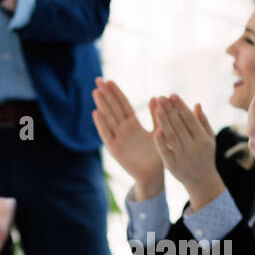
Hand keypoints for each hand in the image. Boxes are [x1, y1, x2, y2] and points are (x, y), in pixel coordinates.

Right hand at [92, 78, 164, 198]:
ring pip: (109, 119)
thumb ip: (156, 116)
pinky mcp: (115, 150)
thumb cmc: (157, 155)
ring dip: (102, 105)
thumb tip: (156, 97)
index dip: (116, 93)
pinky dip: (102, 124)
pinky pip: (107, 135)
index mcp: (133, 125)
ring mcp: (118, 139)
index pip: (123, 105)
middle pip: (113, 109)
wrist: (154, 175)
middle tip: (98, 79)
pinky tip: (96, 113)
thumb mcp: (159, 131)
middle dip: (106, 95)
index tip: (109, 80)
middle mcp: (123, 131)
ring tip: (96, 91)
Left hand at [154, 95, 222, 210]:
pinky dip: (160, 141)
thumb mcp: (209, 139)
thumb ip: (203, 122)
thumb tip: (196, 104)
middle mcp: (193, 147)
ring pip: (172, 136)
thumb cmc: (205, 155)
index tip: (172, 95)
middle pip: (179, 125)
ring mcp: (183, 157)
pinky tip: (155, 130)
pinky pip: (165, 151)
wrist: (202, 181)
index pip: (190, 119)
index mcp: (203, 139)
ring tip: (157, 108)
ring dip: (164, 121)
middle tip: (161, 97)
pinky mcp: (172, 165)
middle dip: (170, 110)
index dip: (181, 106)